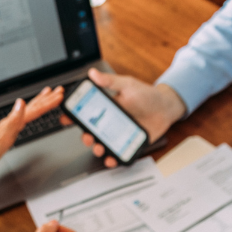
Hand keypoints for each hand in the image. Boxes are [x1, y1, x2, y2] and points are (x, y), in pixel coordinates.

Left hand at [0, 86, 63, 175]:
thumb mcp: (1, 138)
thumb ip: (13, 120)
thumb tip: (21, 102)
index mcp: (12, 122)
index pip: (33, 110)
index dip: (47, 103)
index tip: (59, 95)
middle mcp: (11, 121)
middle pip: (32, 107)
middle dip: (46, 98)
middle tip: (58, 90)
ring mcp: (9, 125)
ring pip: (28, 110)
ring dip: (39, 102)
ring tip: (47, 94)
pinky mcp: (8, 131)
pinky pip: (23, 117)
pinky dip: (30, 112)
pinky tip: (29, 112)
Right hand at [61, 68, 184, 168]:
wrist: (166, 107)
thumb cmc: (147, 95)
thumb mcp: (127, 85)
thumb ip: (110, 81)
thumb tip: (93, 74)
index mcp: (107, 107)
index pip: (86, 112)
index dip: (73, 116)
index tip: (65, 118)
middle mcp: (110, 122)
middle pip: (91, 132)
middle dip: (85, 137)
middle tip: (88, 137)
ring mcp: (119, 134)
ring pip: (102, 144)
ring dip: (97, 149)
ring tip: (99, 149)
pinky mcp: (129, 143)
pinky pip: (118, 153)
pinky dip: (112, 158)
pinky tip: (111, 158)